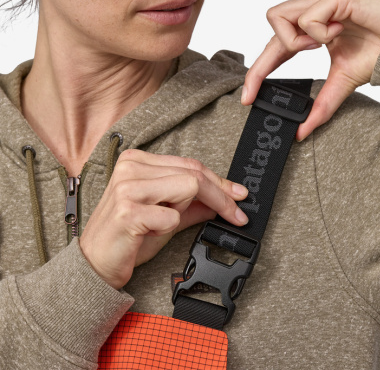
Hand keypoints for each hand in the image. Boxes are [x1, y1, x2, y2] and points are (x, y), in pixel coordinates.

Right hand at [79, 149, 247, 288]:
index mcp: (137, 162)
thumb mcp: (166, 217)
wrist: (95, 264)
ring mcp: (127, 187)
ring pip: (187, 188)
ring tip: (164, 223)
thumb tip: (222, 202)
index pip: (190, 165)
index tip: (238, 195)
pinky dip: (168, 227)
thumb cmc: (127, 238)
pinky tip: (149, 232)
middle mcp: (131, 168)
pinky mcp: (127, 211)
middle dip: (221, 196)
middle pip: (193, 174)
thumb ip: (193, 206)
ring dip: (186, 211)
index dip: (219, 181)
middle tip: (236, 214)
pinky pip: (171, 216)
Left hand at [243, 0, 379, 140]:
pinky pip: (308, 17)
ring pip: (279, 18)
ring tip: (321, 46)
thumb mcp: (340, 84)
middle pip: (270, 29)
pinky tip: (338, 34)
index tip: (247, 97)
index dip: (258, 71)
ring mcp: (321, 1)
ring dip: (296, 42)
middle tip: (266, 83)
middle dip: (264, 63)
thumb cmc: (378, 53)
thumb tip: (302, 131)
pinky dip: (319, 33)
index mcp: (311, 29)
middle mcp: (312, 11)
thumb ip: (320, 105)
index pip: (275, 48)